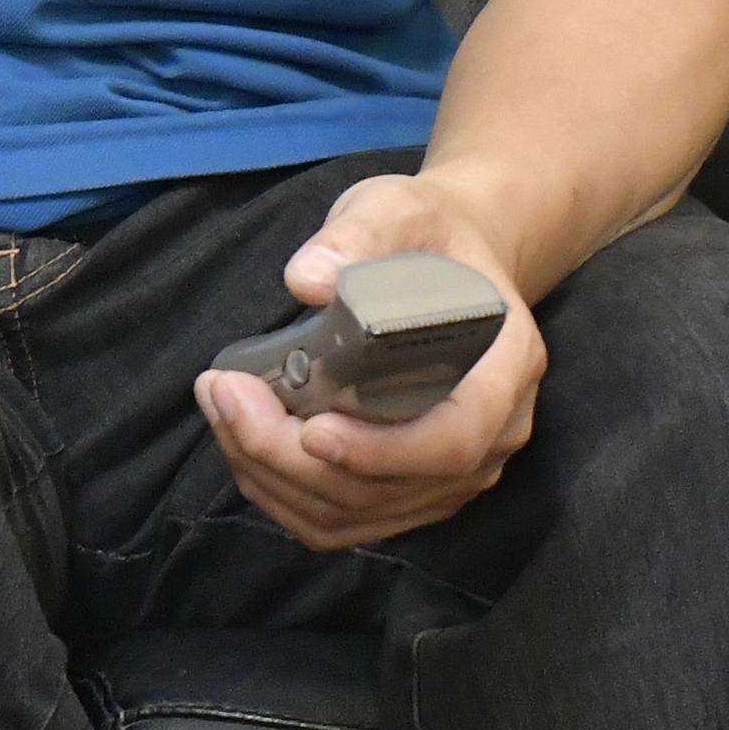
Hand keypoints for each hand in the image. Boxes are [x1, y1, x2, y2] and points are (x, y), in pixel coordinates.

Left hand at [197, 168, 547, 552]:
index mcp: (506, 366)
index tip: (310, 429)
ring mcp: (455, 474)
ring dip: (273, 477)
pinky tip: (242, 441)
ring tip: (222, 407)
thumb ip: (357, 235)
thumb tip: (308, 281)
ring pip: (356, 514)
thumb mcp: (396, 209)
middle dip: (290, 457)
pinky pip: (344, 520)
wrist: (449, 258)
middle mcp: (493, 435)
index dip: (381, 452)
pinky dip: (282, 493)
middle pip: (389, 487)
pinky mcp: (414, 491)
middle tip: (225, 395)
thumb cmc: (426, 233)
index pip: (455, 439)